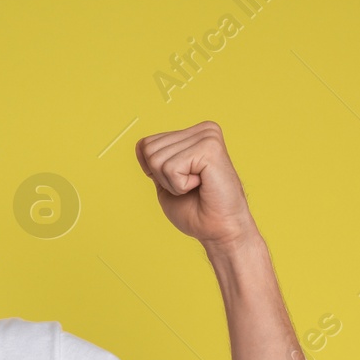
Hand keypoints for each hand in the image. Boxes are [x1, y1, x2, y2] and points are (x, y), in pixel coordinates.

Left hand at [134, 121, 257, 247]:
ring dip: (172, 183)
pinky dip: (180, 185)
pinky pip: (171, 168)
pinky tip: (201, 185)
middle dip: (162, 177)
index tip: (181, 182)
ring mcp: (207, 136)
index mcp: (194, 133)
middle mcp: (203, 130)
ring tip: (196, 186)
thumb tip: (140, 145)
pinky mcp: (210, 148)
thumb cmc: (196, 211)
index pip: (145, 144)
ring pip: (157, 159)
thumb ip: (155, 162)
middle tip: (189, 187)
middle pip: (149, 150)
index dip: (154, 172)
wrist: (219, 230)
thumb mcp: (166, 181)